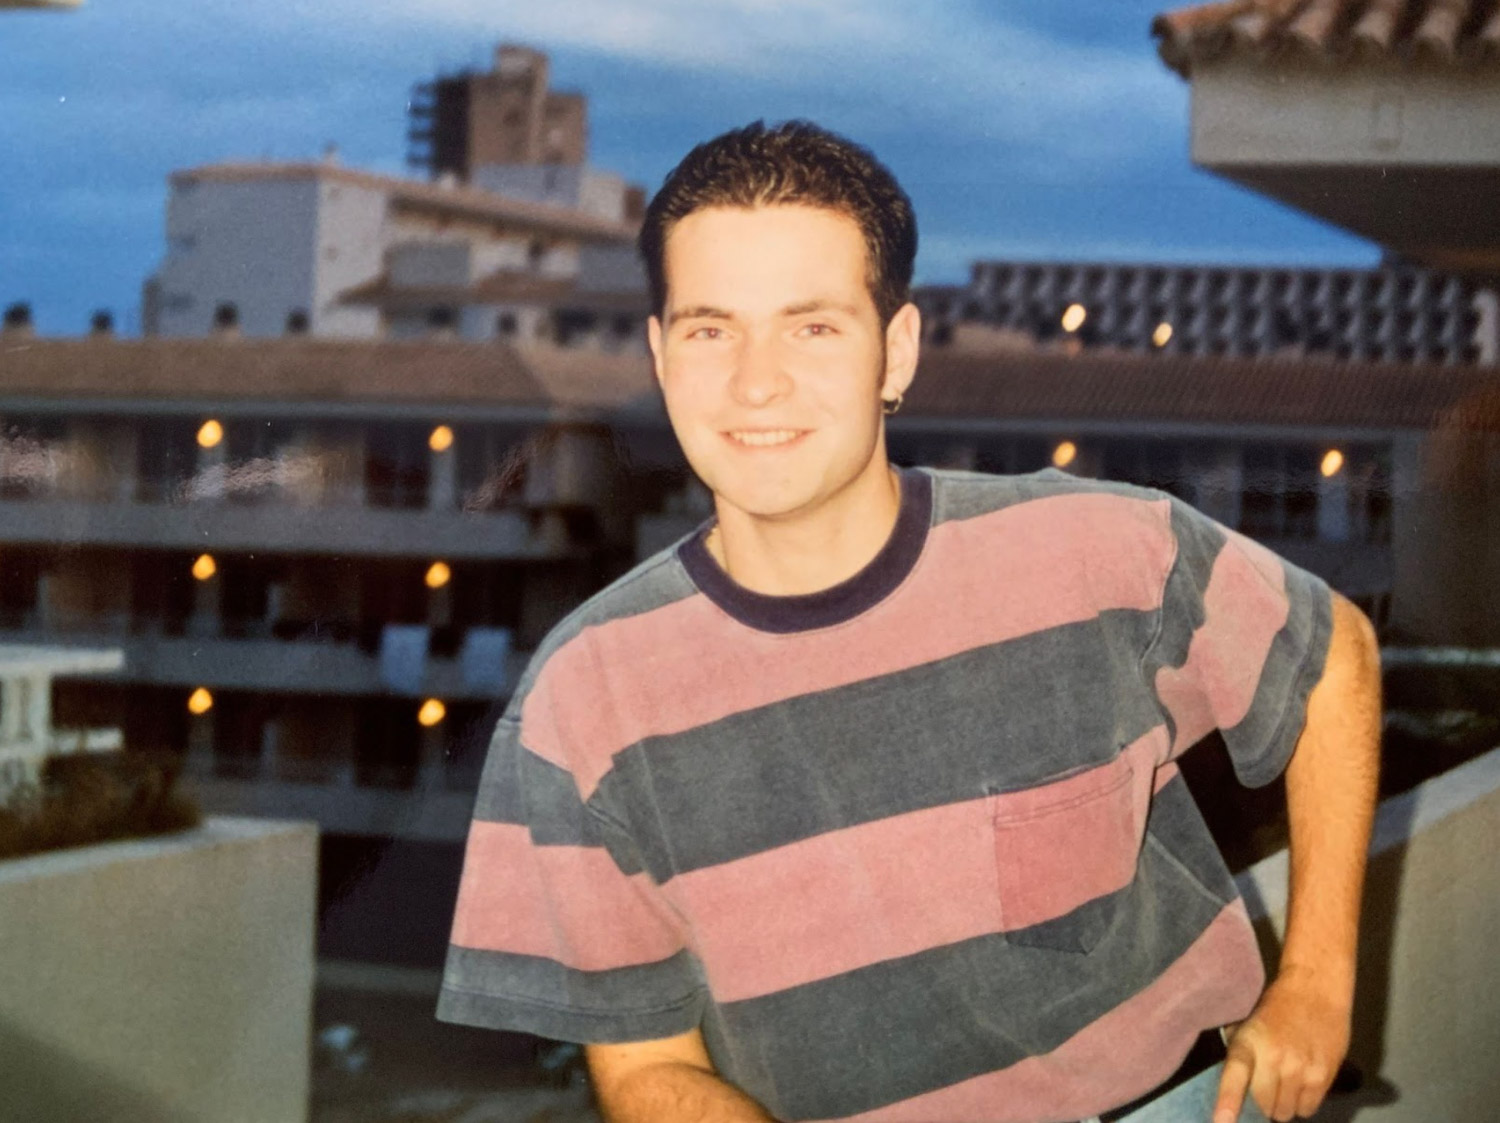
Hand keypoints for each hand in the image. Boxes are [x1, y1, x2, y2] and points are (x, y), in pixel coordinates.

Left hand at [1213, 965, 1351, 1121]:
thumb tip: (1236, 1085)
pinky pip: (1309, 1109)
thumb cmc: (1277, 1005)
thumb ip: (1240, 1052)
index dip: (1227, 1103)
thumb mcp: (1248, 1022)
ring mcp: (1300, 1068)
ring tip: (1287, 1081)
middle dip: (1264, 1103)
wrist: (1316, 988)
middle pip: (1265, 1106)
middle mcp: (1274, 1058)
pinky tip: (1303, 1082)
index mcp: (1248, 1042)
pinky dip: (1304, 1102)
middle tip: (1268, 1085)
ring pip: (1287, 1112)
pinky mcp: (1324, 1075)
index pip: (1235, 1077)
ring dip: (1285, 1103)